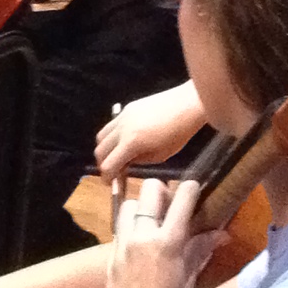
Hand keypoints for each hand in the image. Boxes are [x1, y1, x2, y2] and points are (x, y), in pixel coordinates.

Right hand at [93, 82, 208, 176]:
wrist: (187, 105)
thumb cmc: (179, 132)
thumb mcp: (160, 155)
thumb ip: (139, 161)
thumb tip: (126, 164)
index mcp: (131, 142)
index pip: (108, 164)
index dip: (107, 177)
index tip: (110, 183)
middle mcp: (122, 128)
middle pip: (100, 150)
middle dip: (103, 163)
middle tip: (112, 172)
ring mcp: (123, 116)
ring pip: (101, 136)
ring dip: (105, 149)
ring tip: (116, 156)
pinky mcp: (128, 108)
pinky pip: (111, 124)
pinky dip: (112, 136)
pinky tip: (124, 141)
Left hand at [103, 175, 205, 287]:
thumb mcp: (188, 285)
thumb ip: (199, 253)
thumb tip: (220, 233)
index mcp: (166, 245)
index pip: (181, 199)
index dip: (191, 188)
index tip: (196, 187)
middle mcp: (141, 239)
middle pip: (149, 190)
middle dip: (163, 192)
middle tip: (173, 208)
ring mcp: (121, 248)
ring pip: (128, 206)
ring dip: (142, 208)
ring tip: (154, 225)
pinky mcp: (109, 259)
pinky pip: (119, 231)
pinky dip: (130, 229)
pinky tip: (142, 247)